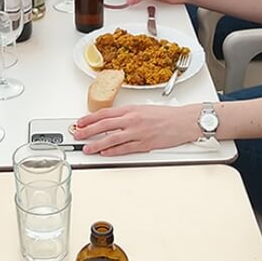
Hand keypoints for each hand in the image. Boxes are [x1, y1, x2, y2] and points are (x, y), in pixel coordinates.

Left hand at [73, 104, 199, 155]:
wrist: (184, 121)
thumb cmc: (166, 115)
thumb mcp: (142, 109)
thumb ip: (126, 115)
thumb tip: (110, 120)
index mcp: (130, 109)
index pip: (104, 113)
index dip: (89, 118)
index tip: (80, 122)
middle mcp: (132, 119)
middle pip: (104, 125)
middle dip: (87, 131)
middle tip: (77, 135)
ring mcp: (138, 132)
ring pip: (111, 139)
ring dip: (97, 144)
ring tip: (87, 148)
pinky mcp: (145, 144)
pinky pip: (125, 149)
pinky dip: (113, 151)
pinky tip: (105, 153)